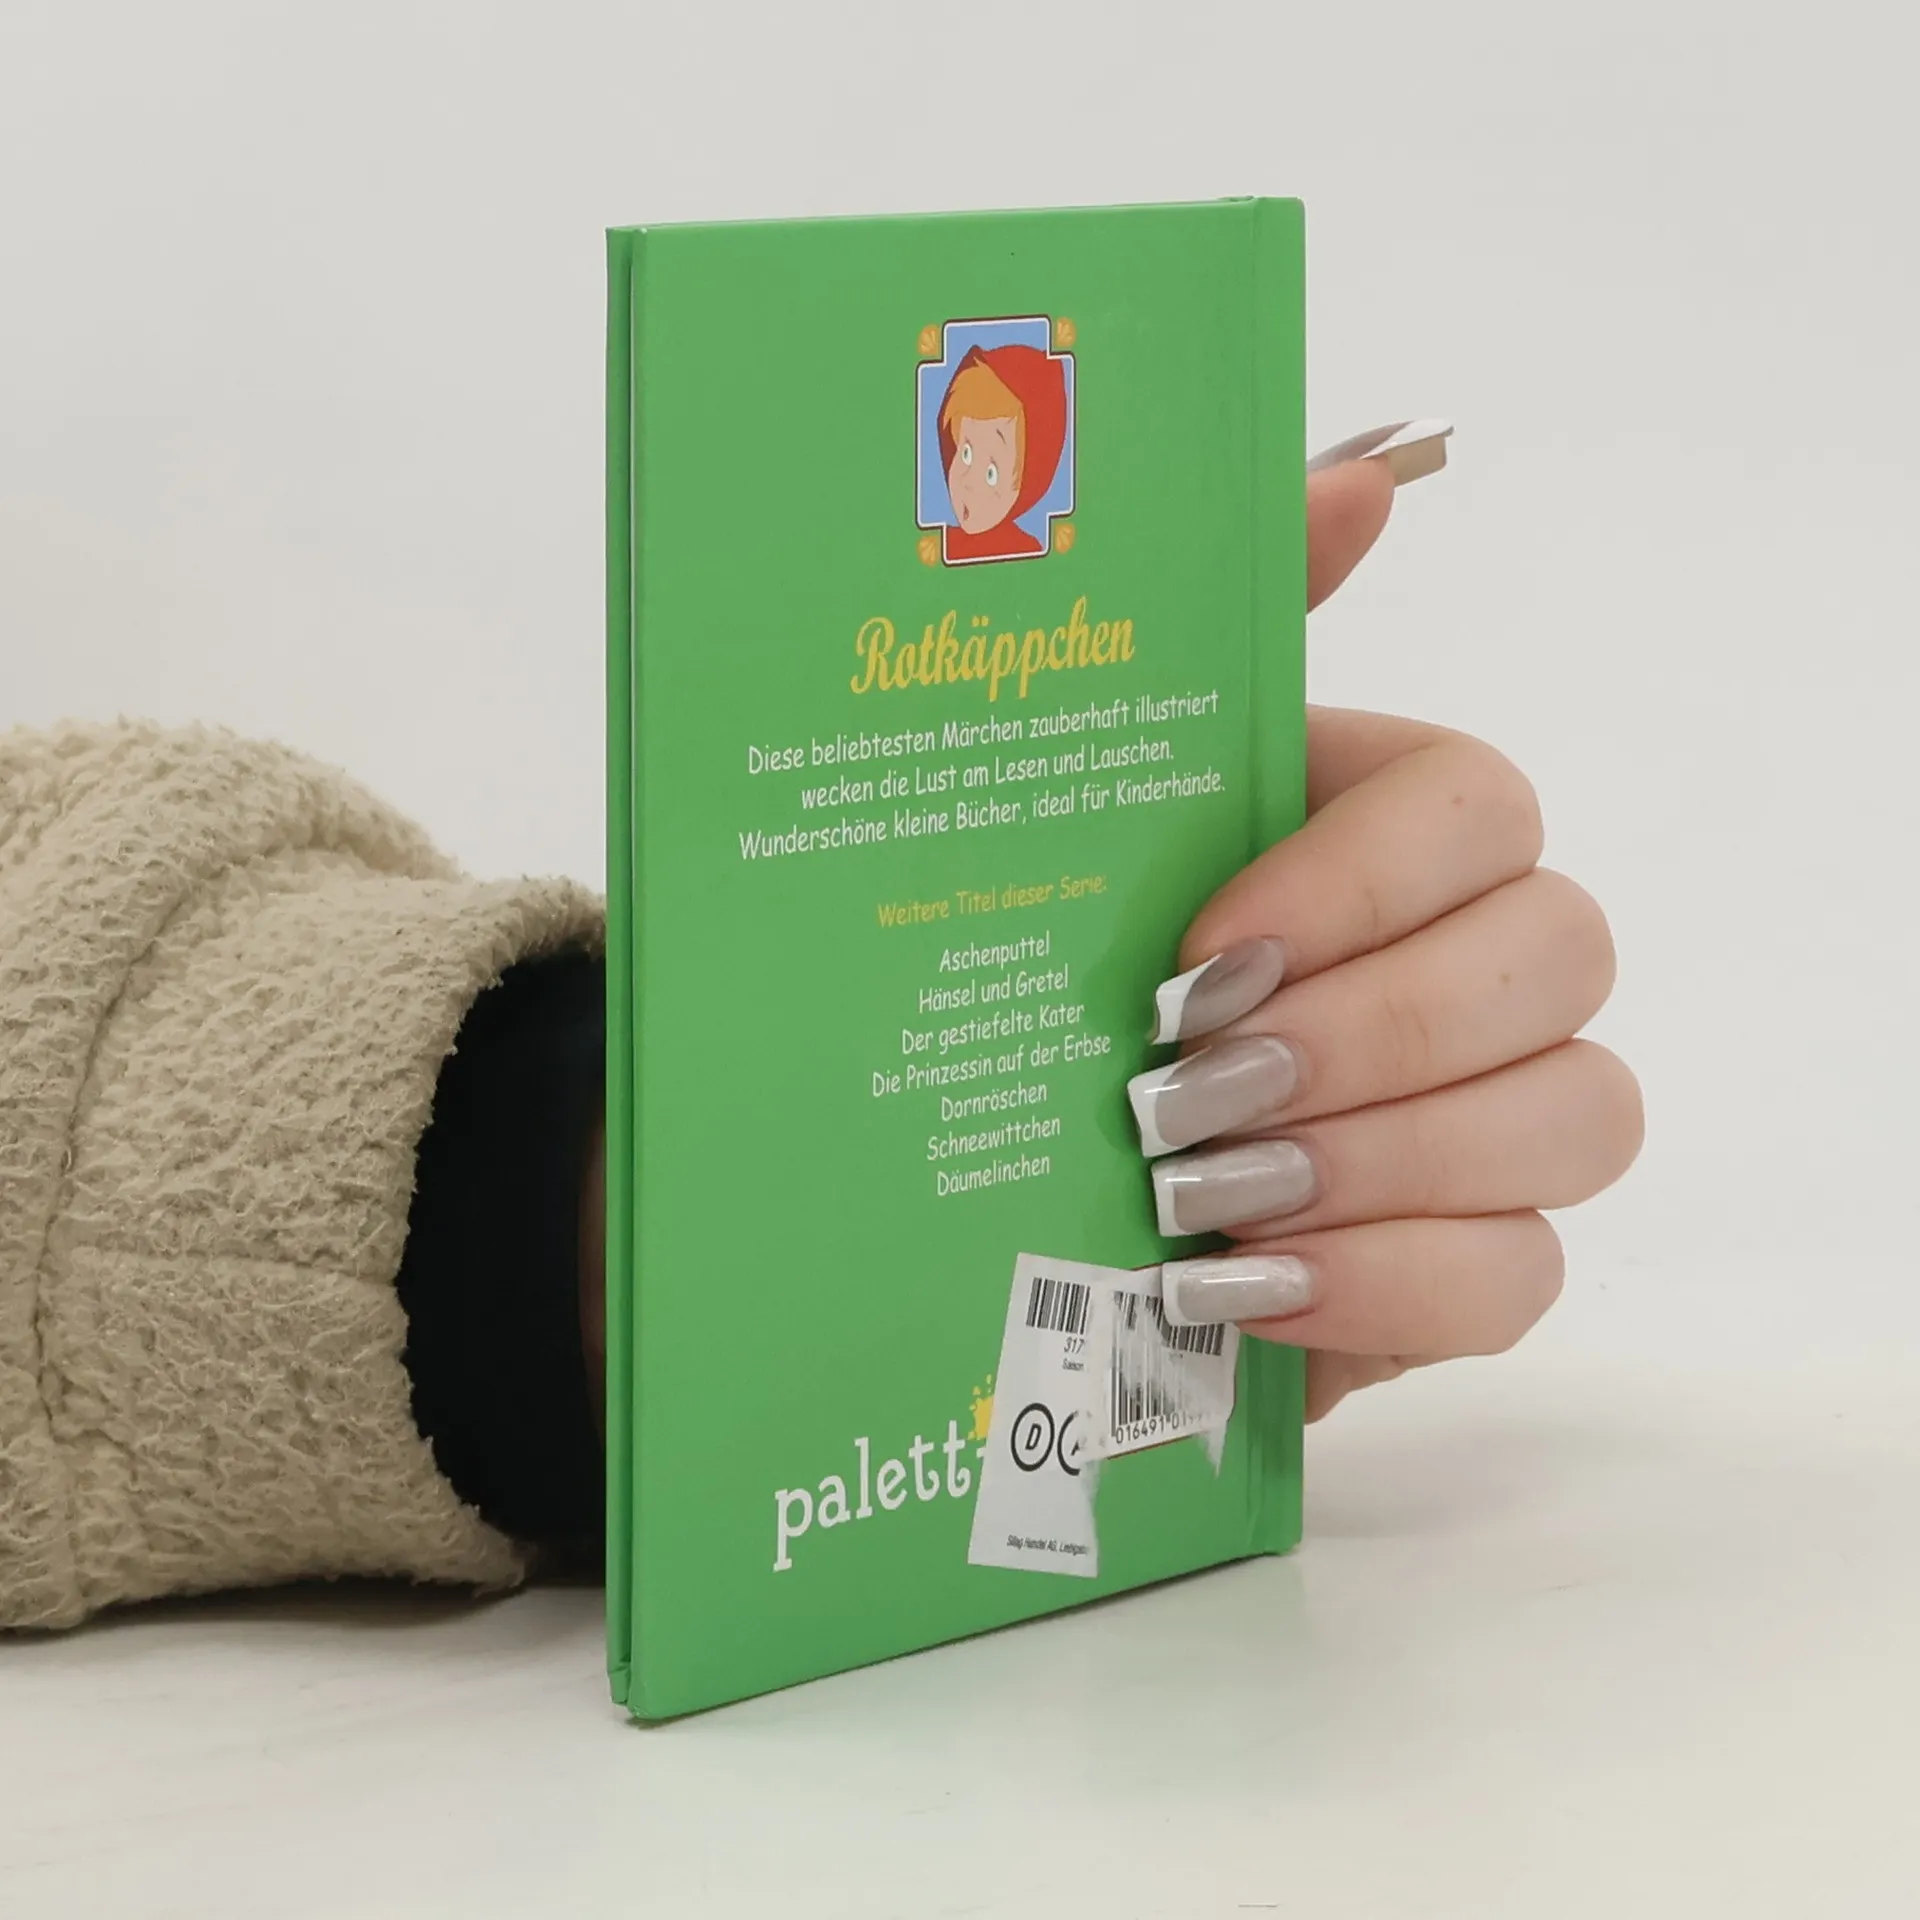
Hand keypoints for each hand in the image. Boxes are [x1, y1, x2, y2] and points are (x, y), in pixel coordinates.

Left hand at [1135, 442, 1642, 1420]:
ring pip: (1583, 1115)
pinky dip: (1391, 1284)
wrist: (980, 1172)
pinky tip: (1247, 1282)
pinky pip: (1525, 1276)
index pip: (1482, 807)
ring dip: (1385, 1156)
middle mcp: (1472, 958)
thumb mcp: (1094, 795)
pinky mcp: (1467, 1261)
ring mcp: (1492, 1116)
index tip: (1198, 957)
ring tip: (1206, 1190)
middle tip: (1188, 1087)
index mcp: (1383, 829)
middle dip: (1372, 1029)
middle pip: (1561, 956)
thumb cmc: (1046, 971)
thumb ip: (1233, 628)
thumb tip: (1363, 467)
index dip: (1360, 882)